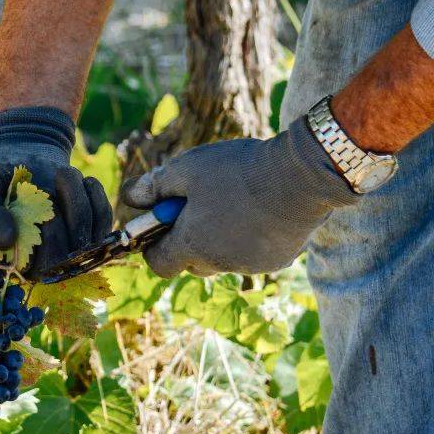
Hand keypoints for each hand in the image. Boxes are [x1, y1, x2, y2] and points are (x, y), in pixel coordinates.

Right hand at [0, 107, 111, 279]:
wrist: (21, 154)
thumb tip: (7, 241)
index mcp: (16, 262)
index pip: (41, 266)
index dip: (47, 231)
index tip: (39, 197)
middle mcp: (46, 264)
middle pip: (70, 257)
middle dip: (67, 211)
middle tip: (52, 181)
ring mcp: (72, 250)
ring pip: (90, 236)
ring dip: (79, 197)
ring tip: (62, 173)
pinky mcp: (92, 231)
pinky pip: (104, 220)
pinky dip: (95, 194)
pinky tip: (80, 181)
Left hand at [120, 117, 360, 276]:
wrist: (303, 175)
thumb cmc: (239, 170)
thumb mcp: (187, 169)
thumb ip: (154, 186)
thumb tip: (130, 198)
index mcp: (192, 245)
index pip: (158, 265)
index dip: (154, 246)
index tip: (161, 225)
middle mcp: (219, 263)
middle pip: (191, 263)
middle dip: (188, 240)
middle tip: (200, 205)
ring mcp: (251, 265)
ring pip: (224, 258)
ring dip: (220, 239)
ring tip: (234, 202)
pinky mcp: (278, 260)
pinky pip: (254, 254)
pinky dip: (250, 238)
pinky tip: (261, 210)